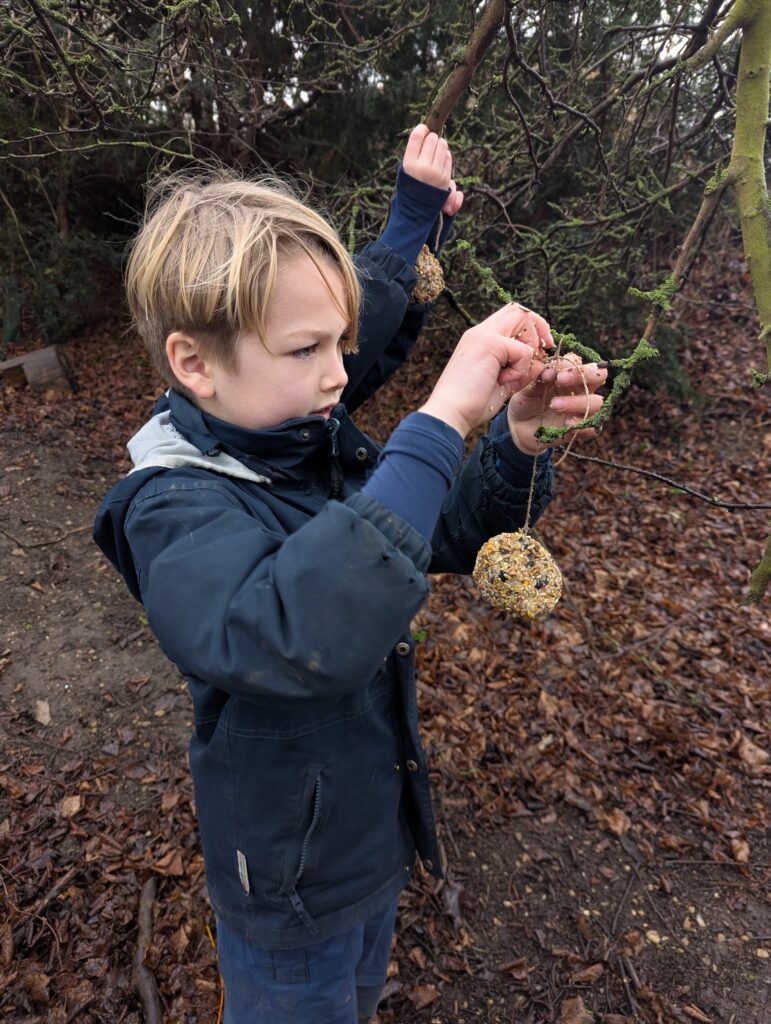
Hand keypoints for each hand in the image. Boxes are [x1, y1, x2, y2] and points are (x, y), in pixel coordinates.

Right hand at [403, 124, 463, 215]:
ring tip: (434, 152)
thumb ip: (414, 152)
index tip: (423, 128)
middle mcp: (423, 167)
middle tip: (428, 143)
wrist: (416, 209)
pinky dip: (445, 155)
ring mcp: (436, 173)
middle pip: (432, 138)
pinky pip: (448, 156)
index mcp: (409, 164)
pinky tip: (439, 160)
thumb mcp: (405, 169)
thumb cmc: (409, 185)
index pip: (417, 136)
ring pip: (442, 145)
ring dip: (439, 144)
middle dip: (431, 138)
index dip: (421, 129)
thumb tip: (426, 131)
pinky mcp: (446, 178)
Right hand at [420, 303, 552, 438]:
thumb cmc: (471, 404)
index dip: (531, 329)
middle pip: (520, 310)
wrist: (450, 413)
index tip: (539, 351)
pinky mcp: (489, 344)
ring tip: (513, 374)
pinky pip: (523, 350)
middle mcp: (480, 331)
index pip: (511, 317)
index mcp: (480, 339)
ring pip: (523, 319)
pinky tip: (503, 381)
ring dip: (529, 347)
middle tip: (542, 353)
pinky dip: (521, 369)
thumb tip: (541, 363)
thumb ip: (522, 371)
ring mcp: (484, 335)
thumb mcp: (503, 385)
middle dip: (539, 329)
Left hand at [507, 354, 607, 454]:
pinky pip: (592, 427)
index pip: (582, 362)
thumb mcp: (528, 386)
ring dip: (576, 402)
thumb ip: (539, 376)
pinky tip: (567, 423)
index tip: (550, 373)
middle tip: (561, 380)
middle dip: (583, 375)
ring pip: (596, 402)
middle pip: (599, 376)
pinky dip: (582, 424)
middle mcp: (581, 389)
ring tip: (554, 405)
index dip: (571, 365)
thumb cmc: (526, 400)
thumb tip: (551, 371)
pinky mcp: (580, 429)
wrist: (519, 426)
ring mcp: (582, 409)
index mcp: (571, 374)